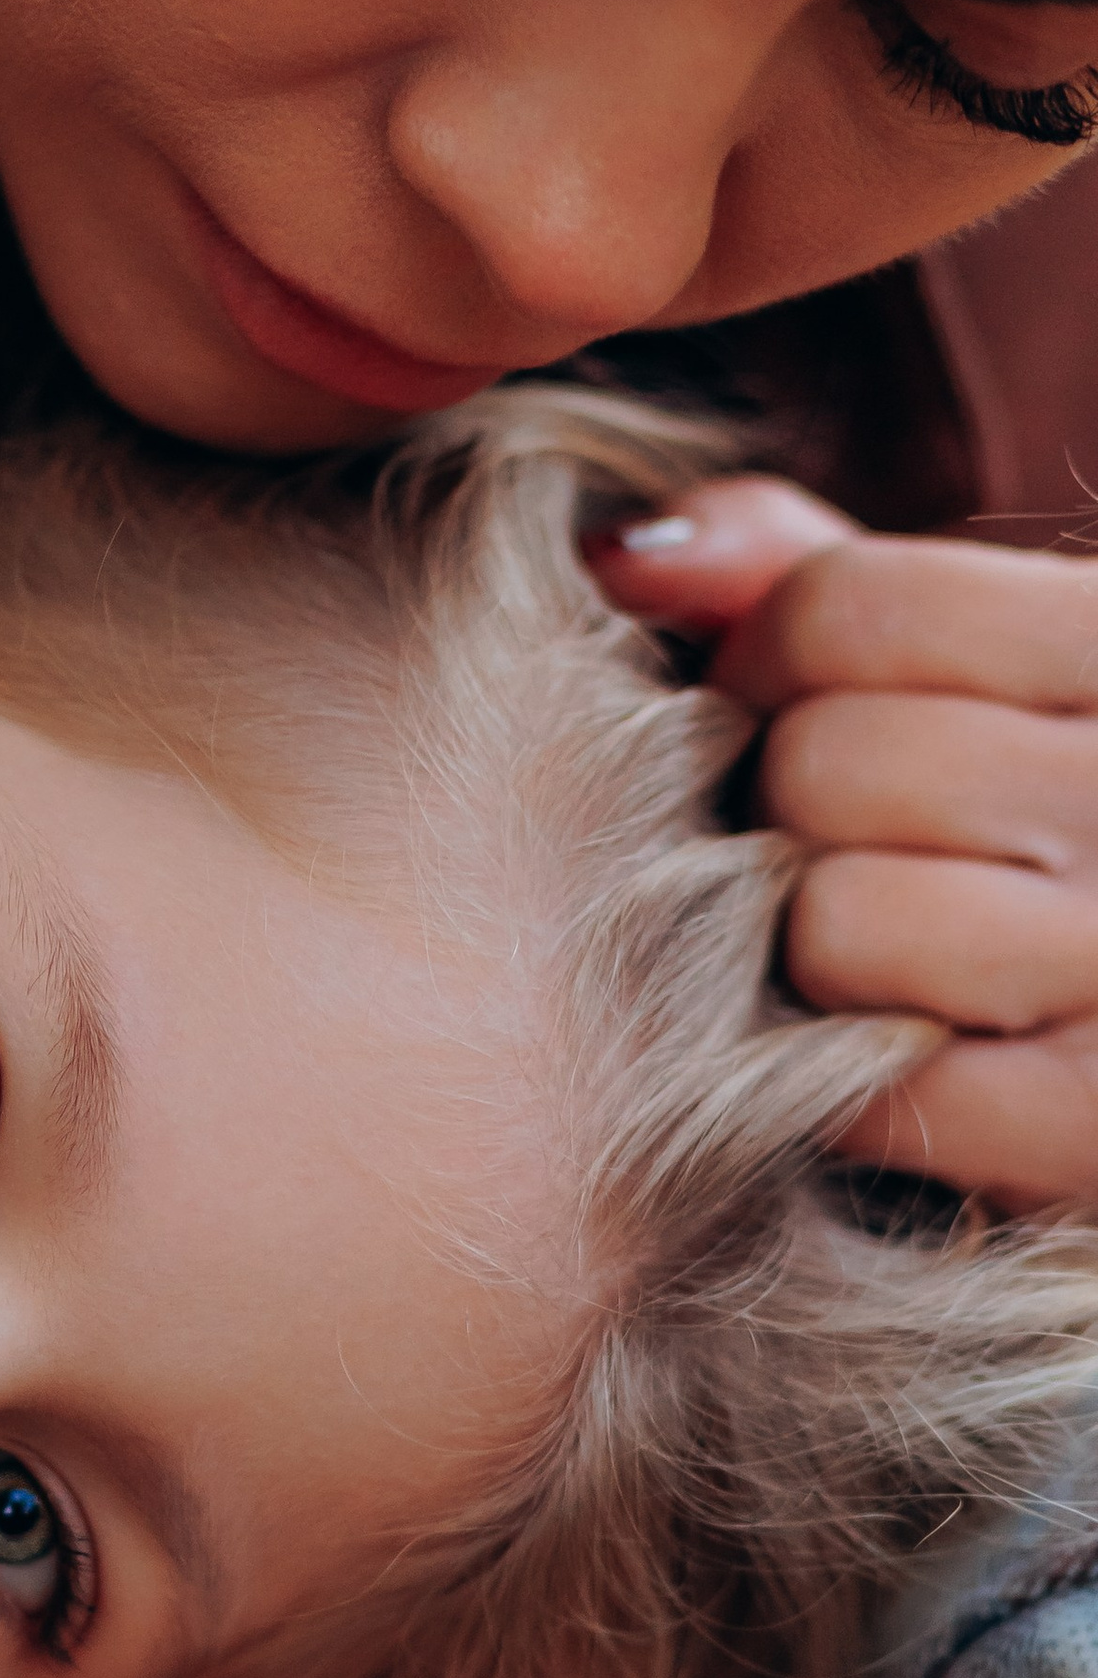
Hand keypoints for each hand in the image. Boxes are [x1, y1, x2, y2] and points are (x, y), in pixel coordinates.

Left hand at [596, 480, 1097, 1209]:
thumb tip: (626, 557)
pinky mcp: (1096, 1119)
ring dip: (823, 965)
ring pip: (841, 922)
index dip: (764, 667)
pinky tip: (913, 1069)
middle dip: (789, 824)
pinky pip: (880, 1088)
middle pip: (828, 766)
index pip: (850, 603)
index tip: (778, 724)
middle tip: (843, 866)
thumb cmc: (1022, 839)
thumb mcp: (965, 673)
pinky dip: (858, 1097)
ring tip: (891, 972)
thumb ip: (806, 580)